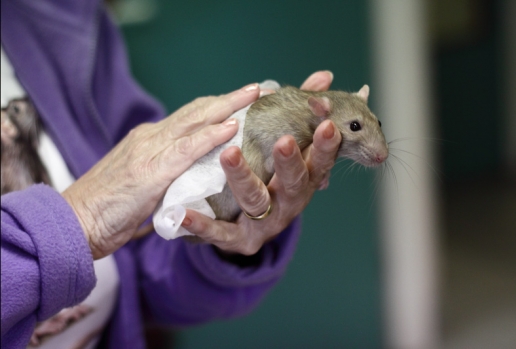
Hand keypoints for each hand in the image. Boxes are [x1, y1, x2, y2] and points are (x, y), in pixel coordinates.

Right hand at [63, 84, 260, 258]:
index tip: (243, 101)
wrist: (72, 223)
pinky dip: (211, 135)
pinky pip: (187, 148)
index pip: (190, 117)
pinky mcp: (150, 171)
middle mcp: (150, 138)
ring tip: (255, 95)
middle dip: (230, 98)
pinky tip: (233, 126)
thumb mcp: (141, 189)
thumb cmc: (106, 211)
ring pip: (195, 121)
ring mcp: (149, 151)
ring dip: (229, 106)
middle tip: (259, 88)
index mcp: (148, 141)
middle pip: (197, 111)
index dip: (218, 106)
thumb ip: (165, 181)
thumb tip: (188, 189)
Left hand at [182, 71, 341, 254]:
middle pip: (292, 184)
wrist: (247, 228)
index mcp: (303, 182)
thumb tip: (324, 76)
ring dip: (243, 177)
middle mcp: (287, 205)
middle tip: (284, 140)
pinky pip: (217, 232)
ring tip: (229, 154)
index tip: (327, 125)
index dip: (325, 146)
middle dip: (290, 162)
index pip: (320, 163)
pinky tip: (181, 212)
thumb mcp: (291, 150)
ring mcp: (262, 224)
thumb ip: (304, 114)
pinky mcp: (235, 240)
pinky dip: (200, 223)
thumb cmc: (272, 180)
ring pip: (254, 201)